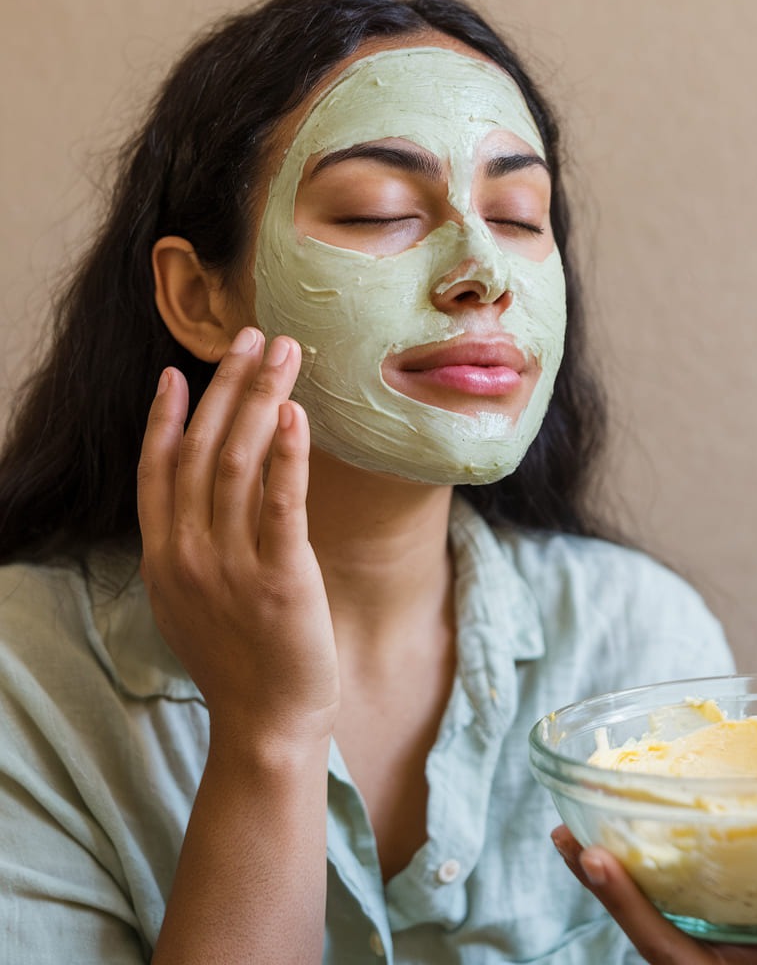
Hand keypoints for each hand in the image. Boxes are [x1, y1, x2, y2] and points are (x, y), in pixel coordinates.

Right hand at [137, 327, 338, 750]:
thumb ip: (191, 547)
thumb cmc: (238, 660)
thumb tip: (202, 499)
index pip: (158, 469)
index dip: (167, 416)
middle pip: (203, 450)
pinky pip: (280, 503)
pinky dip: (287, 455)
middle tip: (252, 336)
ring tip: (282, 353)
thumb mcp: (193, 600)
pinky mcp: (279, 576)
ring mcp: (230, 564)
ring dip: (260, 399)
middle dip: (226, 386)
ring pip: (240, 462)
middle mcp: (188, 553)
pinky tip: (294, 414)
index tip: (180, 371)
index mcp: (164, 557)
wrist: (266, 723)